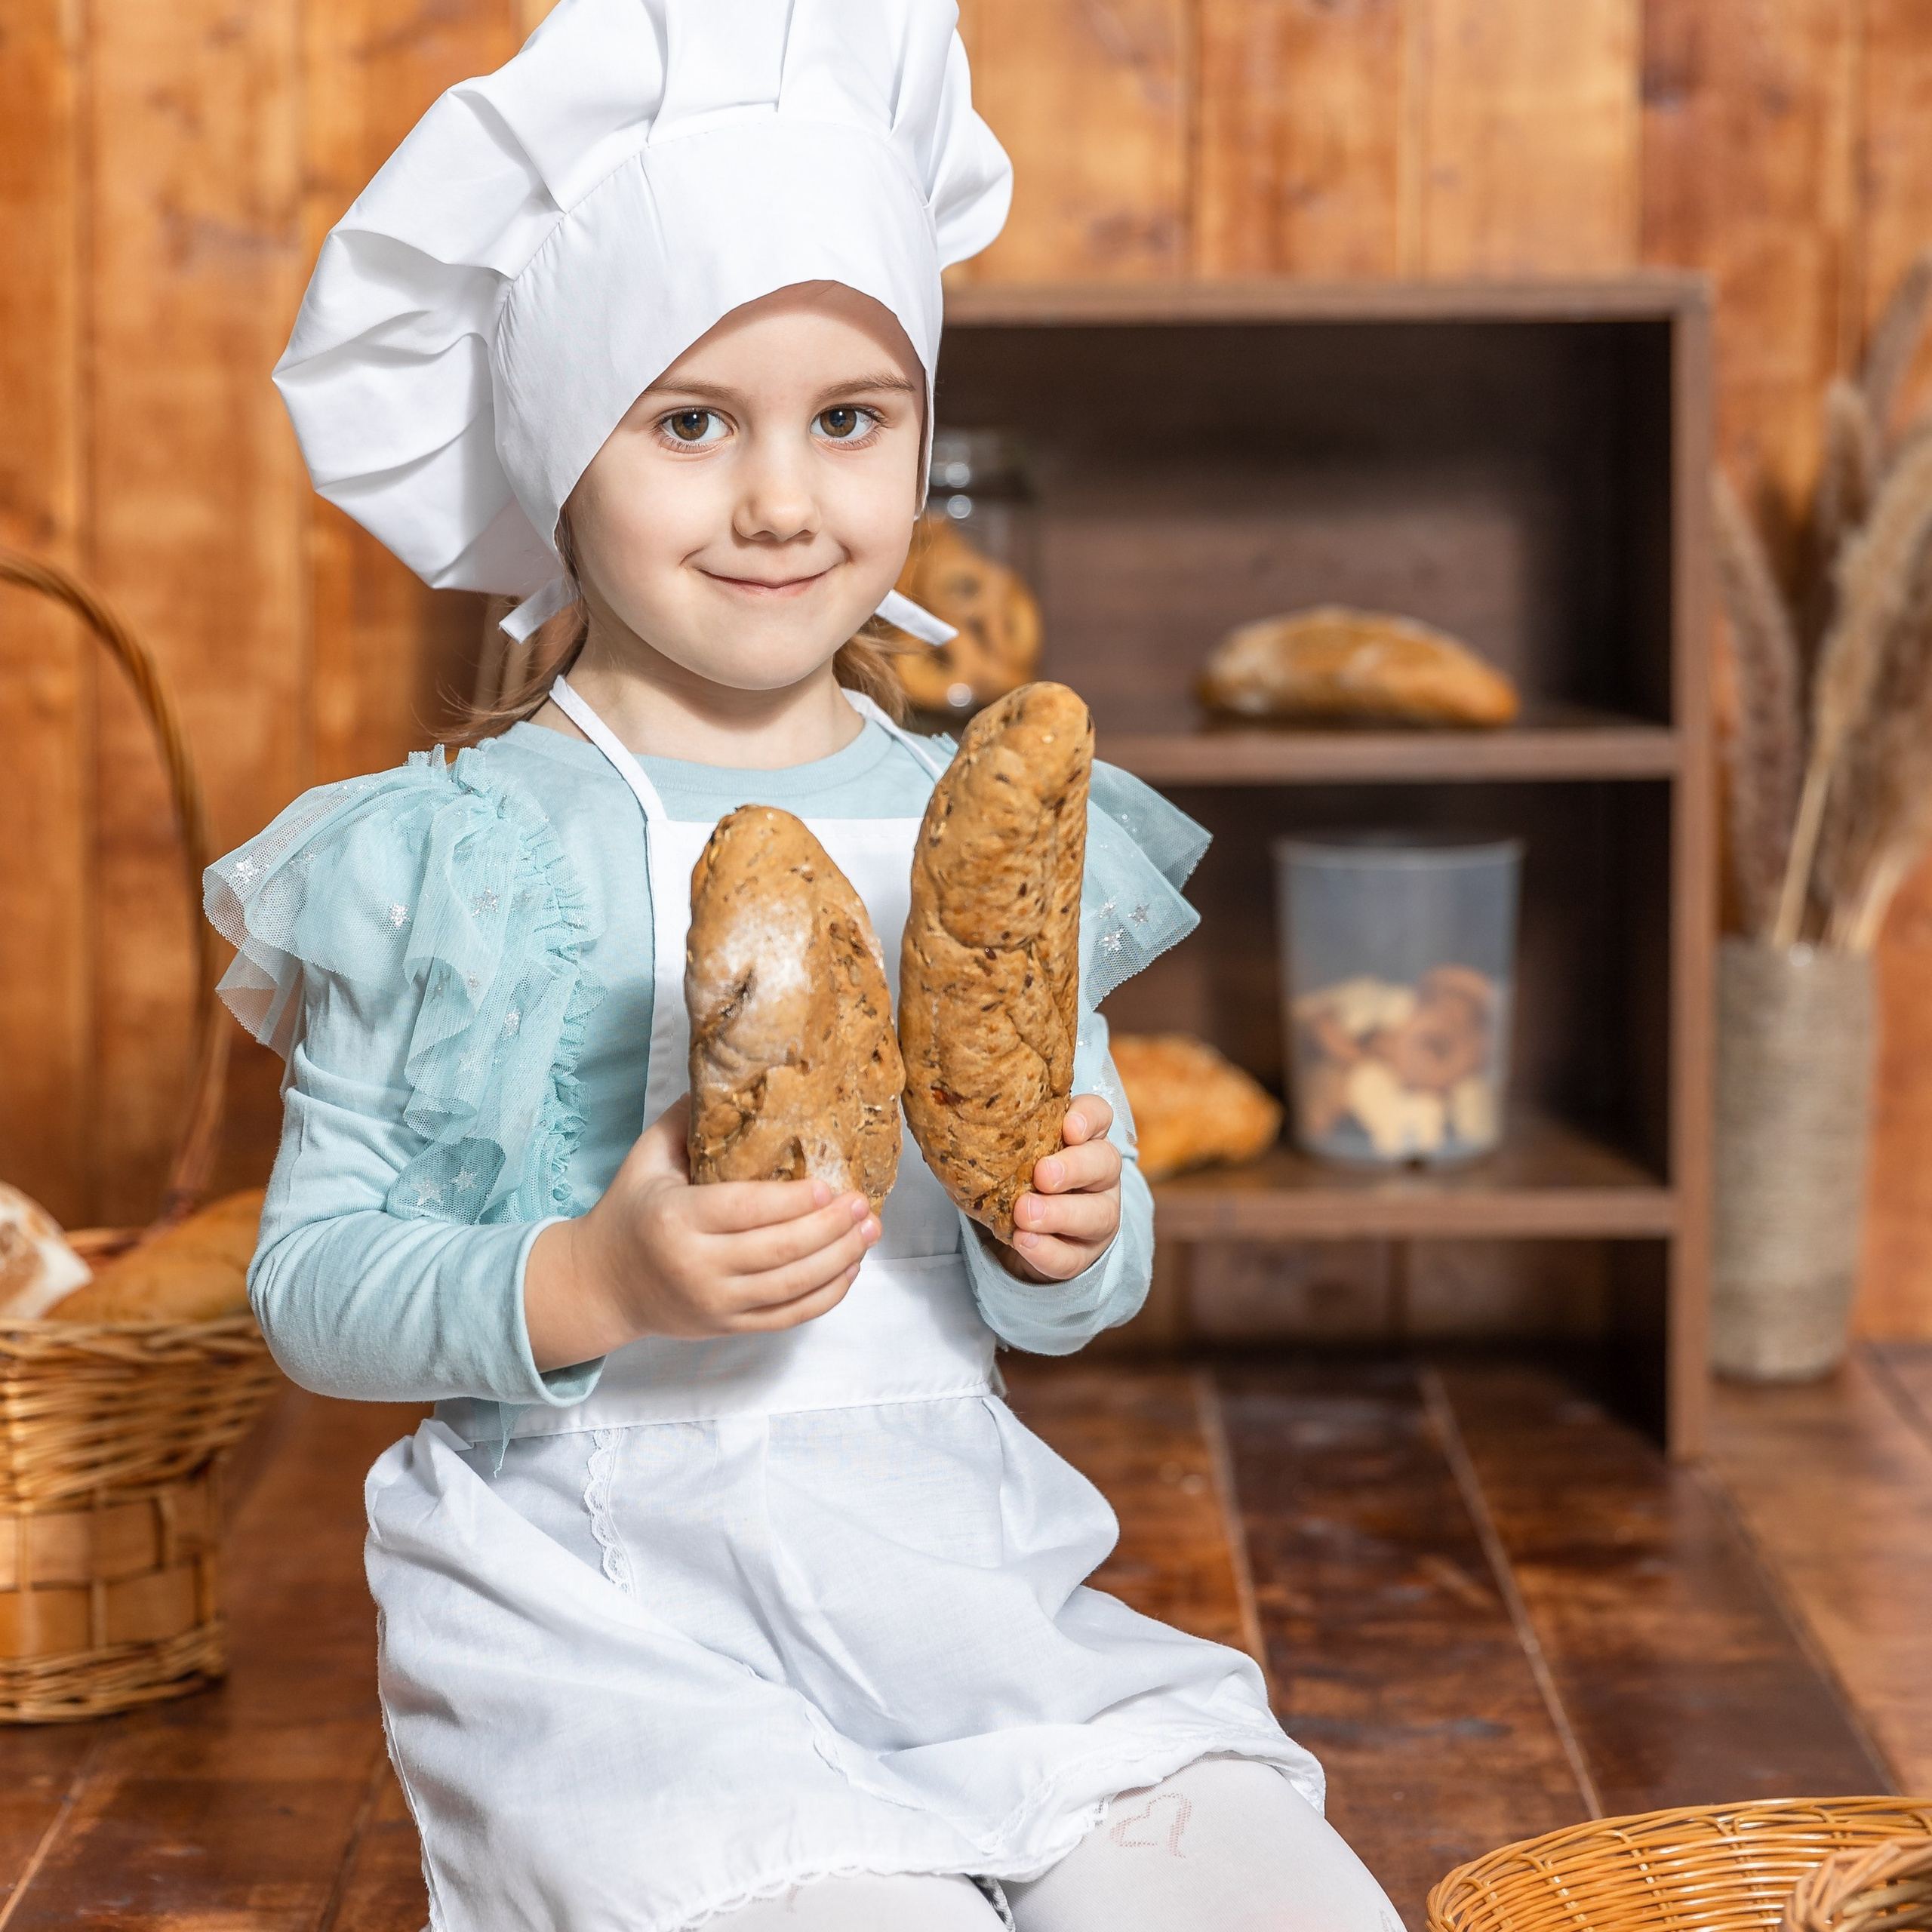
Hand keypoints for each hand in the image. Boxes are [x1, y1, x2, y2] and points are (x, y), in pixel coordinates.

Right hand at [524, 1095, 880, 1369]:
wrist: (601, 1285)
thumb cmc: (629, 1212)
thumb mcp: (646, 1158)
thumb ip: (686, 1119)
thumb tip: (734, 1075)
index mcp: (675, 1220)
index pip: (746, 1210)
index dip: (793, 1202)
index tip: (831, 1186)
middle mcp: (696, 1267)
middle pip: (777, 1251)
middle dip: (829, 1229)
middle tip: (863, 1203)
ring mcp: (715, 1303)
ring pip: (790, 1287)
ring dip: (838, 1260)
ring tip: (868, 1231)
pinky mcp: (728, 1326)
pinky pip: (787, 1317)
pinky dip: (825, 1295)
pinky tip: (849, 1269)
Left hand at [995, 1095, 1121, 1282]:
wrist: (1018, 1235)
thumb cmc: (1016, 1179)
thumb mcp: (1011, 1154)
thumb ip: (1002, 1140)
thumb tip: (960, 1125)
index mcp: (1083, 1140)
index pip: (1099, 1116)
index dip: (1088, 1118)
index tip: (1068, 1127)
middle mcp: (1099, 1175)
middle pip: (1105, 1163)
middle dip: (1074, 1168)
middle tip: (1041, 1175)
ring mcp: (1098, 1216)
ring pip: (1098, 1214)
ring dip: (1060, 1213)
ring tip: (1025, 1213)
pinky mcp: (1084, 1255)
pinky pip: (1072, 1257)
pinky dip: (1047, 1251)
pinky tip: (1024, 1242)